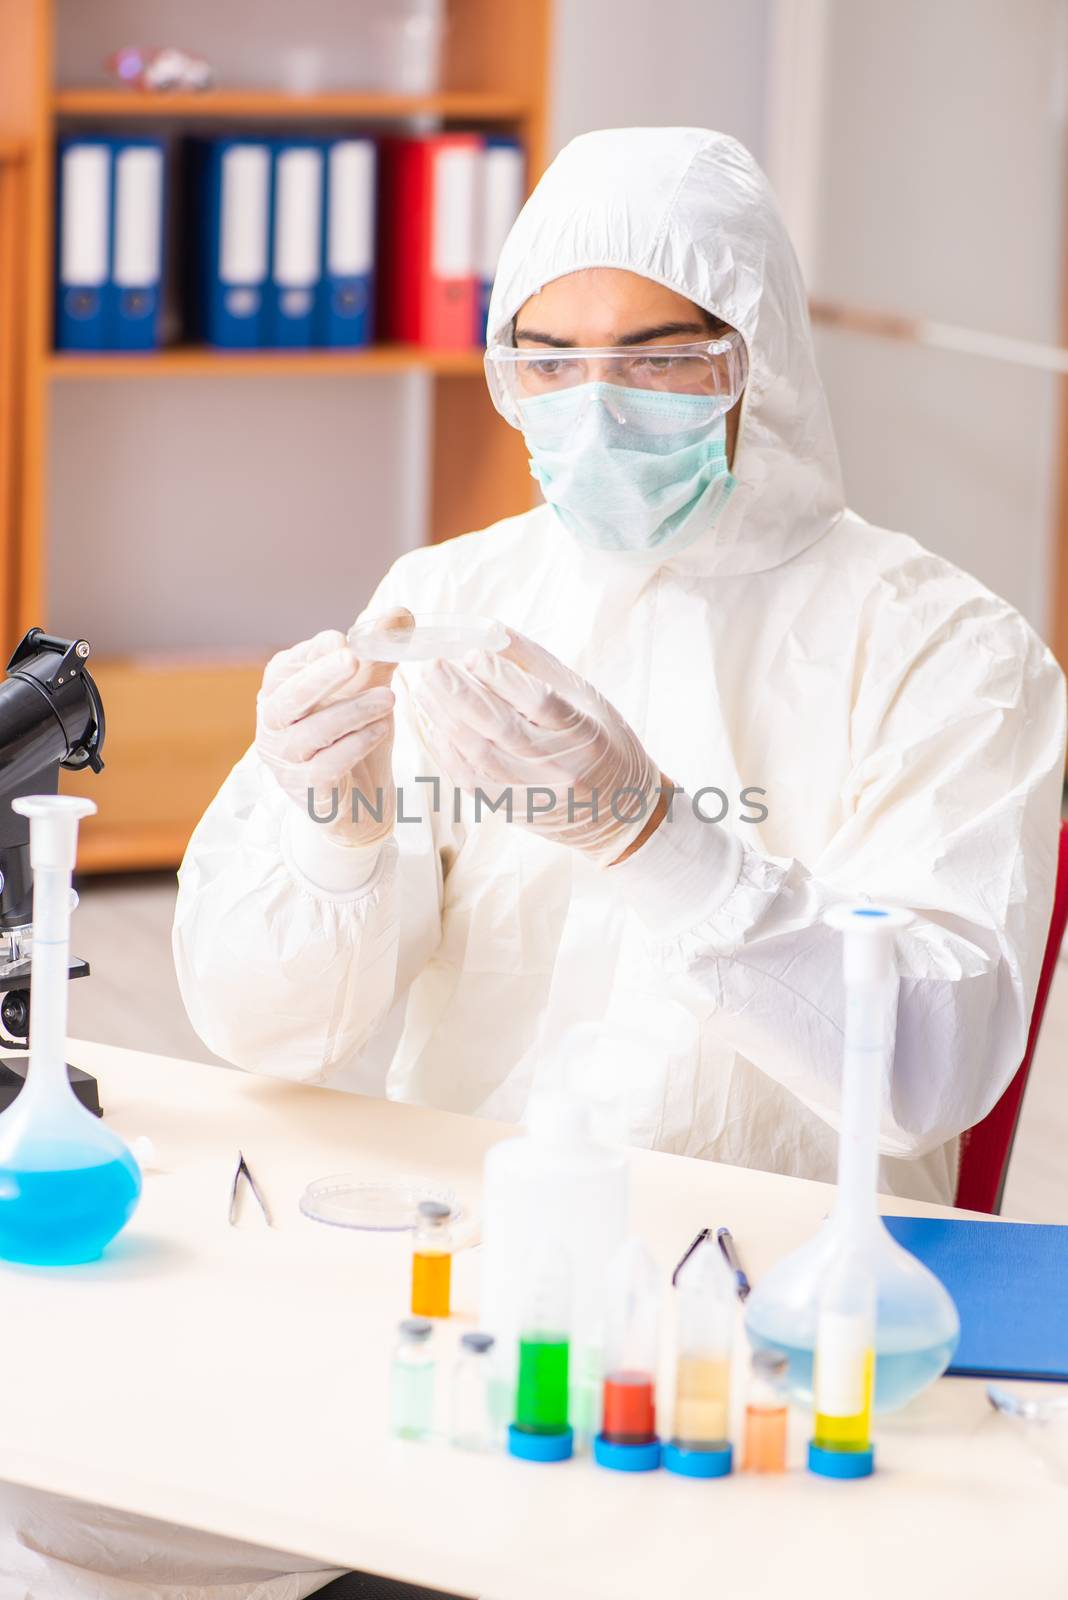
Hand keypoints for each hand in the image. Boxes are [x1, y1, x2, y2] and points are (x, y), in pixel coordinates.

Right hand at [256, 610, 413, 846]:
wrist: (360, 801)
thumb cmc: (355, 735)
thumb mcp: (369, 688)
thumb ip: (380, 652)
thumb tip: (401, 613)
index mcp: (279, 694)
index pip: (285, 668)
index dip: (313, 653)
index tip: (345, 640)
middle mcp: (274, 727)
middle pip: (287, 699)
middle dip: (321, 676)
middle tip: (354, 658)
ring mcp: (286, 762)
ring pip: (311, 733)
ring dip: (352, 711)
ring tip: (389, 698)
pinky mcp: (308, 791)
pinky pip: (326, 767)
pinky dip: (355, 746)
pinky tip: (381, 730)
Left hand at [413, 629, 663, 865]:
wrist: (618, 813)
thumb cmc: (603, 743)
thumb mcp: (586, 697)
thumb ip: (536, 664)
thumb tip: (489, 630)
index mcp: (583, 734)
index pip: (539, 702)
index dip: (502, 677)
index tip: (473, 652)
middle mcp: (557, 766)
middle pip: (500, 728)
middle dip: (459, 694)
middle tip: (433, 665)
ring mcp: (531, 792)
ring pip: (477, 754)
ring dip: (444, 718)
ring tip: (423, 688)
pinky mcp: (510, 808)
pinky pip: (468, 777)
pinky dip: (445, 748)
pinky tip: (432, 722)